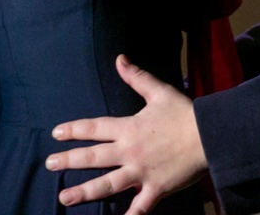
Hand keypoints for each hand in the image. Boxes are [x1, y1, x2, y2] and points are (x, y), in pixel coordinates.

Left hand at [46, 55, 208, 213]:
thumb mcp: (160, 91)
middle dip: (69, 160)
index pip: (95, 128)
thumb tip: (119, 59)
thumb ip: (137, 77)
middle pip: (93, 157)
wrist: (210, 135)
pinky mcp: (155, 189)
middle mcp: (130, 151)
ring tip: (63, 197)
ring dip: (84, 192)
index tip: (56, 133)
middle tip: (49, 164)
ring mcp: (141, 172)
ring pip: (107, 184)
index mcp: (129, 128)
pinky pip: (138, 208)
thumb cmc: (185, 113)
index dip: (74, 130)